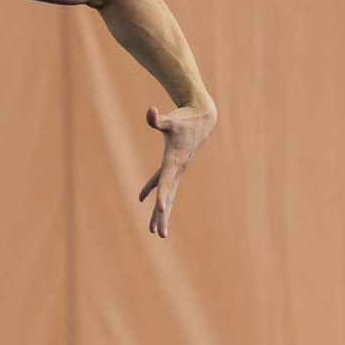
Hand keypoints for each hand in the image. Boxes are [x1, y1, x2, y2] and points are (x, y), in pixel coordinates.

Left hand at [140, 101, 213, 237]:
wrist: (204, 117)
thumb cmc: (186, 118)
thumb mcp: (171, 119)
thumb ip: (158, 118)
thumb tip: (150, 111)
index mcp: (175, 161)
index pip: (166, 182)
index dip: (162, 194)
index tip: (160, 209)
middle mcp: (177, 169)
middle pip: (168, 197)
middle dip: (163, 216)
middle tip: (158, 234)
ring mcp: (177, 169)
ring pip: (167, 194)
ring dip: (160, 211)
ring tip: (153, 230)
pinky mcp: (175, 166)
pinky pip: (163, 183)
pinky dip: (152, 190)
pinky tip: (141, 199)